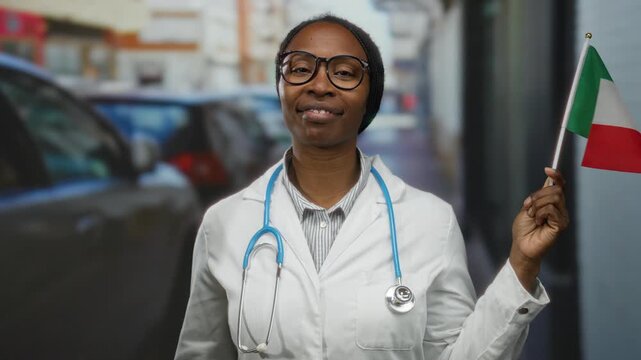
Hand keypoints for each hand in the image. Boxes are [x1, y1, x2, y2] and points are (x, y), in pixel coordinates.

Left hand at [509, 167, 569, 292]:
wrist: (521, 246)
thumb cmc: (523, 230)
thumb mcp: (528, 207)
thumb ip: (538, 196)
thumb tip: (548, 180)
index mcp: (552, 204)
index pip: (560, 186)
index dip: (557, 176)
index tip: (548, 169)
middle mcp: (560, 209)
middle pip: (556, 189)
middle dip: (538, 195)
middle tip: (529, 206)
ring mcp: (562, 217)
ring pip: (554, 197)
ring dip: (537, 204)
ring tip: (533, 216)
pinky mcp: (561, 224)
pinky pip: (551, 209)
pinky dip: (540, 213)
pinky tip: (538, 222)